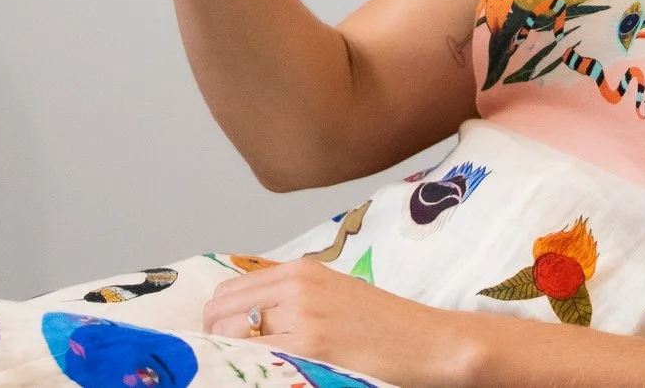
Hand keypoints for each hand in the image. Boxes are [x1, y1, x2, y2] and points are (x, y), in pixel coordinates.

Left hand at [202, 260, 475, 387]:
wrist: (428, 342)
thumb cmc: (385, 325)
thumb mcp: (333, 294)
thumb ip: (292, 298)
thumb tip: (248, 316)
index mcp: (299, 270)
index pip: (230, 289)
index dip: (217, 318)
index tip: (219, 338)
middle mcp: (295, 286)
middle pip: (222, 311)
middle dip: (216, 337)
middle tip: (225, 359)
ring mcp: (302, 316)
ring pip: (234, 335)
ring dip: (233, 354)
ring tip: (246, 368)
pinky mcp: (312, 346)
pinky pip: (258, 357)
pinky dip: (251, 366)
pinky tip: (261, 374)